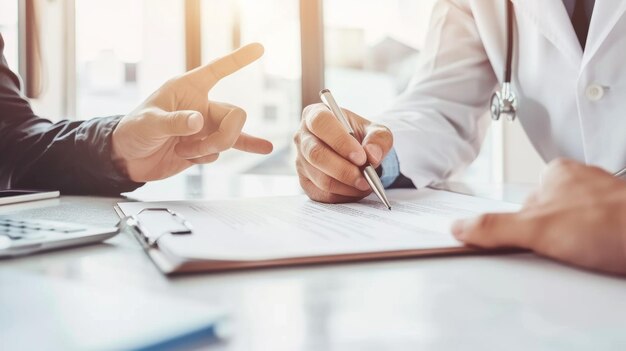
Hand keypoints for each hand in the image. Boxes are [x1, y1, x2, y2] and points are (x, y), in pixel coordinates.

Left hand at [111, 43, 272, 181]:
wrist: (127, 158)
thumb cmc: (133, 130)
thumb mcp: (148, 123)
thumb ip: (174, 121)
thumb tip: (199, 122)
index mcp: (188, 89)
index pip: (218, 70)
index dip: (239, 59)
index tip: (260, 48)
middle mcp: (201, 106)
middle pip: (236, 115)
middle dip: (226, 135)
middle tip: (202, 148)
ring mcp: (204, 128)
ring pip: (231, 135)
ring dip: (212, 148)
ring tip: (185, 152)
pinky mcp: (204, 147)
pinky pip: (220, 152)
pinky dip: (210, 157)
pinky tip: (227, 153)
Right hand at [294, 103, 392, 202]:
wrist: (356, 153)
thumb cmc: (362, 137)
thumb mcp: (376, 131)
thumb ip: (378, 139)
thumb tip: (372, 155)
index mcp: (315, 115)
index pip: (321, 123)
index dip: (340, 140)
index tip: (361, 157)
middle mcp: (302, 136)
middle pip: (316, 154)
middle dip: (344, 170)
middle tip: (366, 177)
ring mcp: (300, 160)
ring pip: (320, 178)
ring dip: (347, 185)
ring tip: (366, 184)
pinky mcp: (304, 181)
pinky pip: (322, 193)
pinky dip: (343, 195)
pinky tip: (356, 189)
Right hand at [452, 159, 625, 274]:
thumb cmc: (612, 223)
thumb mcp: (538, 229)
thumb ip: (494, 228)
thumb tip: (462, 228)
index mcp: (556, 173)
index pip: (522, 204)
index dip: (520, 228)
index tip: (523, 242)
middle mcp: (582, 182)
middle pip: (547, 217)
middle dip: (549, 239)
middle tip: (558, 251)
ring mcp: (605, 202)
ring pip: (574, 229)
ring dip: (575, 247)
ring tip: (585, 254)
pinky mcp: (619, 222)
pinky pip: (596, 238)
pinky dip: (595, 251)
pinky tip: (598, 258)